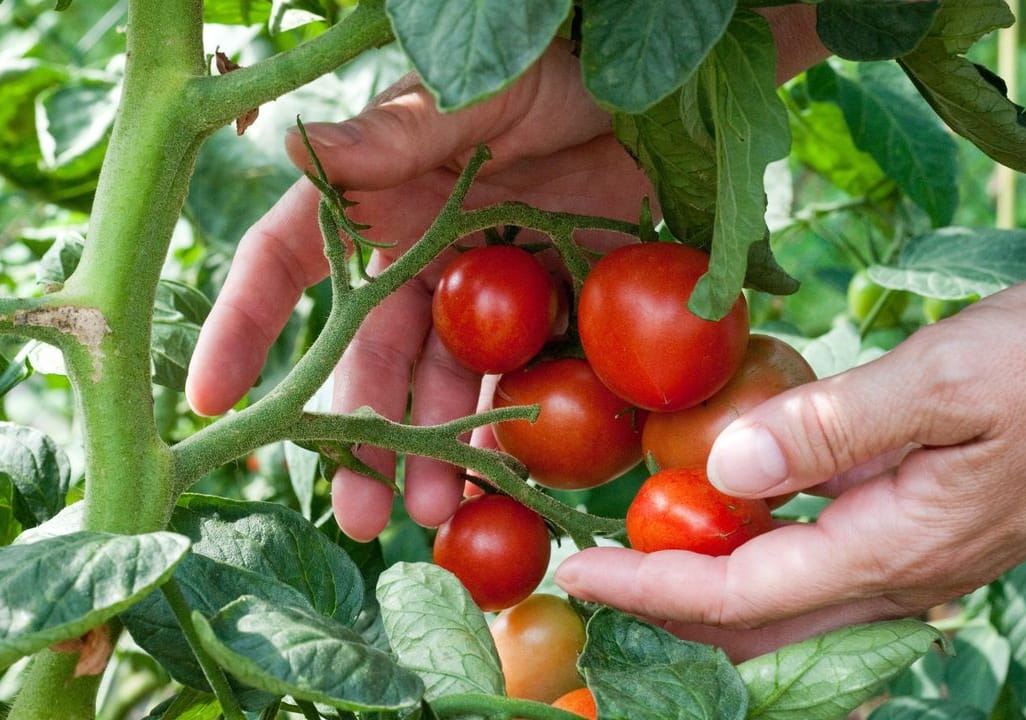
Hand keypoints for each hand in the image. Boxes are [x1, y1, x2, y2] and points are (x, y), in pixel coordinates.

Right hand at [186, 8, 826, 541]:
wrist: (645, 89)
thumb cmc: (544, 65)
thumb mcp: (464, 95)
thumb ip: (389, 135)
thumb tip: (290, 145)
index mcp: (375, 203)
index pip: (286, 267)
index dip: (244, 329)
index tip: (212, 400)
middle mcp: (417, 255)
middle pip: (370, 356)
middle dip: (359, 434)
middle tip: (361, 513)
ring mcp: (483, 291)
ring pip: (442, 383)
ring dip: (435, 450)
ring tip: (438, 515)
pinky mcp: (546, 310)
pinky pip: (521, 378)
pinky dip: (513, 429)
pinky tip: (508, 479)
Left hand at [556, 261, 1025, 660]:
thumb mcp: (944, 378)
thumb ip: (831, 430)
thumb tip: (721, 471)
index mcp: (896, 546)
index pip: (741, 596)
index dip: (651, 587)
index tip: (579, 573)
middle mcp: (902, 574)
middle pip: (758, 626)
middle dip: (668, 610)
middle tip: (595, 575)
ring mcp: (916, 559)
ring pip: (789, 609)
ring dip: (710, 592)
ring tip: (642, 556)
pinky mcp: (923, 530)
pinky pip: (821, 572)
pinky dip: (760, 561)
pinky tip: (732, 525)